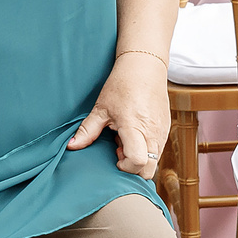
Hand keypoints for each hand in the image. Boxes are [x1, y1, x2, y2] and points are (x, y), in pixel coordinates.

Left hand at [69, 50, 168, 178]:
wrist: (145, 67)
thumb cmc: (121, 85)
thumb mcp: (101, 108)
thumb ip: (87, 130)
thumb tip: (71, 146)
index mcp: (135, 127)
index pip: (137, 162)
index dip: (125, 167)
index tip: (115, 156)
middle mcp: (153, 132)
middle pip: (149, 170)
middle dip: (133, 169)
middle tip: (120, 150)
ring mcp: (162, 132)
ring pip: (155, 161)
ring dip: (140, 158)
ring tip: (126, 139)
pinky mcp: (166, 129)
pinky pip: (159, 150)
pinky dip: (147, 149)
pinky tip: (135, 134)